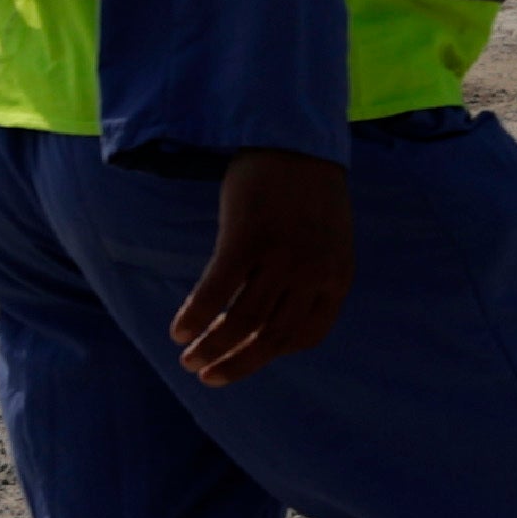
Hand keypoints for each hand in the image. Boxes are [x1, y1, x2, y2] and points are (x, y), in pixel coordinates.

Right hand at [172, 147, 353, 386]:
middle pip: (271, 337)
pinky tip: (180, 331)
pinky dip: (195, 317)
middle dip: (236, 363)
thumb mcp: (327, 243)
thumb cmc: (306, 197)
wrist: (295, 141)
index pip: (307, 336)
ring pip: (241, 321)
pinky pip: (216, 291)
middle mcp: (314, 272)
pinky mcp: (247, 238)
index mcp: (337, 277)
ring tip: (189, 358)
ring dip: (212, 347)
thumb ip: (312, 280)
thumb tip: (272, 322)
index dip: (272, 354)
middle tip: (206, 376)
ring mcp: (282, 256)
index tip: (245, 359)